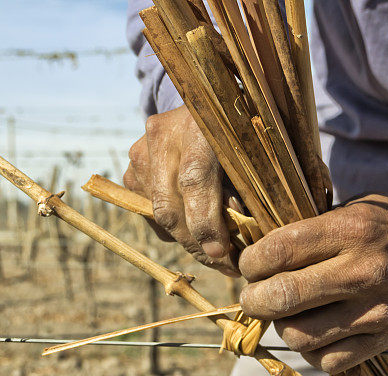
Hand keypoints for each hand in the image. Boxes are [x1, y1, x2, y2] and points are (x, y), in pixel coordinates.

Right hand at [124, 105, 237, 275]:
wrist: (209, 96)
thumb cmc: (242, 129)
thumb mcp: (255, 149)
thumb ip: (248, 188)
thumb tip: (244, 236)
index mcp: (201, 124)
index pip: (194, 181)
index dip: (206, 224)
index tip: (223, 254)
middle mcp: (164, 136)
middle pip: (170, 207)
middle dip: (197, 245)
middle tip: (226, 266)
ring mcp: (142, 151)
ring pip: (159, 214)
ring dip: (187, 239)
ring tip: (215, 248)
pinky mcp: (132, 165)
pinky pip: (149, 209)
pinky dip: (174, 224)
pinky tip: (195, 224)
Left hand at [238, 189, 387, 373]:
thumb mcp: (353, 208)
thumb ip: (309, 231)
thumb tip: (254, 256)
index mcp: (353, 230)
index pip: (279, 252)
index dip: (250, 262)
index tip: (248, 265)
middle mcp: (365, 272)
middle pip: (282, 298)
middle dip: (253, 300)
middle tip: (253, 296)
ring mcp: (377, 311)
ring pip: (299, 336)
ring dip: (281, 327)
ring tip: (286, 313)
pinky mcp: (385, 340)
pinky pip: (327, 360)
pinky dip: (310, 350)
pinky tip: (313, 332)